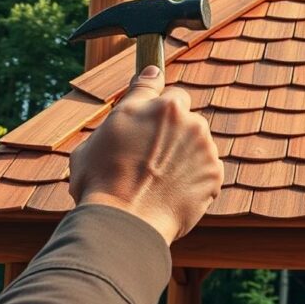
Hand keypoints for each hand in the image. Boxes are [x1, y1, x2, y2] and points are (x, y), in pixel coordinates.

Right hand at [69, 65, 222, 243]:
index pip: (155, 81)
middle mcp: (183, 118)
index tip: (156, 84)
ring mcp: (203, 145)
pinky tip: (173, 193)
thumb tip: (128, 108)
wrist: (126, 223)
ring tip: (159, 180)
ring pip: (197, 141)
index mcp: (149, 106)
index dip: (154, 87)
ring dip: (184, 153)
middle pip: (182, 112)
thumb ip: (117, 121)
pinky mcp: (215, 171)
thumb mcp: (89, 145)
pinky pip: (207, 169)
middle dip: (171, 126)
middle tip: (152, 153)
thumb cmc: (99, 185)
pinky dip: (195, 178)